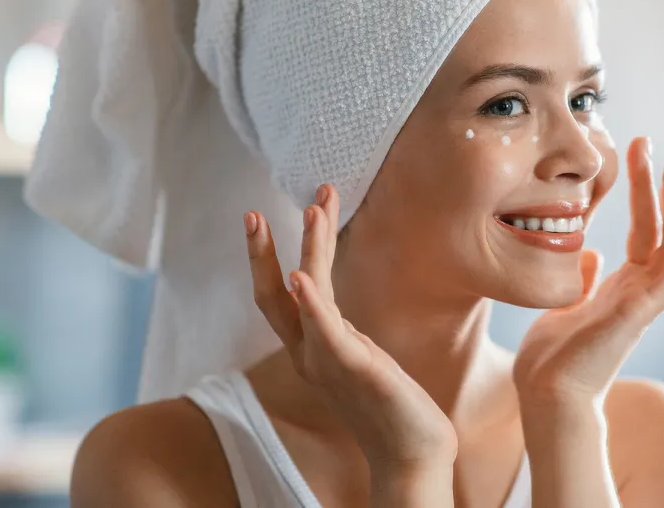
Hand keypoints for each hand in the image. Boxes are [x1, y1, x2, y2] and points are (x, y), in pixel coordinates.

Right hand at [244, 184, 456, 469]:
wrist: (412, 454)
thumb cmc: (390, 407)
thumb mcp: (358, 357)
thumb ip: (338, 331)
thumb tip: (324, 302)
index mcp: (311, 349)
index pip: (279, 296)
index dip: (268, 257)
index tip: (268, 215)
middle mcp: (310, 354)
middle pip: (272, 297)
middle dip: (261, 252)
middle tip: (251, 212)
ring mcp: (328, 361)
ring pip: (306, 296)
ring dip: (309, 249)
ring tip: (312, 209)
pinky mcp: (354, 368)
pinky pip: (326, 330)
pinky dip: (310, 302)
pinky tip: (300, 275)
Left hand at [513, 137, 663, 403]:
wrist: (546, 393)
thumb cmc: (552, 359)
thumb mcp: (564, 306)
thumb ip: (584, 282)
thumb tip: (592, 255)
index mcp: (621, 288)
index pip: (643, 232)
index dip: (643, 195)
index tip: (638, 157)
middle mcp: (638, 292)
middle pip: (660, 230)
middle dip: (660, 188)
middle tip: (657, 148)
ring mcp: (643, 302)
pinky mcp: (640, 313)